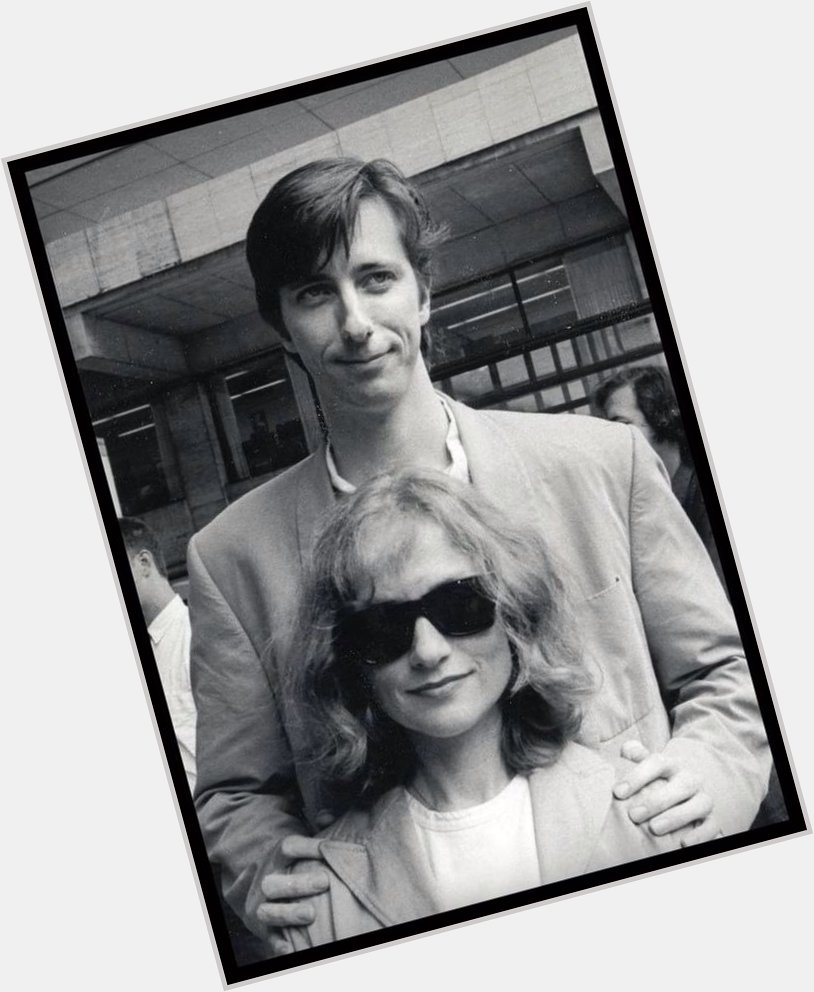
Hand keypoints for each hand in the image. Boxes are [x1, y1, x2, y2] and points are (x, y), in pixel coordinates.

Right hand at [256, 832, 331, 955]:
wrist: (258, 892)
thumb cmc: (290, 867)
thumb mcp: (299, 848)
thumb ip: (316, 830)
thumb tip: (326, 815)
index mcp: (276, 858)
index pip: (288, 847)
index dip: (307, 846)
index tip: (328, 847)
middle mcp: (265, 882)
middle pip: (276, 882)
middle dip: (299, 883)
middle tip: (325, 881)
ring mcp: (262, 907)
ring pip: (270, 911)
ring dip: (289, 913)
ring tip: (311, 913)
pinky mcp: (264, 930)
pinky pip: (270, 939)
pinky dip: (280, 944)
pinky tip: (292, 947)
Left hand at [613, 740, 722, 845]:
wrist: (691, 783)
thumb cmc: (658, 778)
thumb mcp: (647, 764)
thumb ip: (634, 755)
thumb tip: (626, 750)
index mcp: (671, 764)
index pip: (657, 763)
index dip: (637, 776)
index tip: (617, 792)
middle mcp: (691, 779)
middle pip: (681, 785)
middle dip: (657, 801)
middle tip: (634, 815)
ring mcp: (704, 798)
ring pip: (699, 805)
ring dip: (677, 817)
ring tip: (654, 828)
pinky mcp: (713, 819)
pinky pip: (712, 826)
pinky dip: (701, 835)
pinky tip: (684, 844)